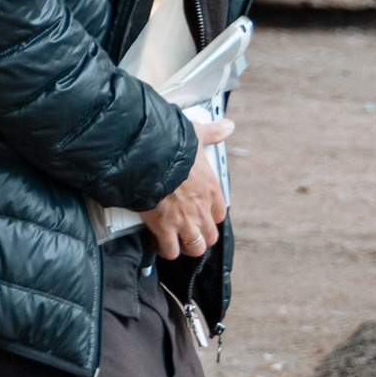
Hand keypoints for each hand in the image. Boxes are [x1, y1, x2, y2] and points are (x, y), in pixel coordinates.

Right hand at [139, 113, 230, 260]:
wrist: (147, 159)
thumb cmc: (171, 146)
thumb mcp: (196, 135)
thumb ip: (213, 133)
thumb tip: (227, 126)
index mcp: (210, 189)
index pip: (219, 214)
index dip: (210, 216)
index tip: (201, 213)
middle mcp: (201, 210)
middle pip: (210, 236)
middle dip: (201, 236)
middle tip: (189, 232)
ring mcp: (184, 222)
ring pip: (195, 248)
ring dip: (187, 247)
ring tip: (176, 242)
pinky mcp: (164, 228)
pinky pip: (170, 250)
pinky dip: (165, 250)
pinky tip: (159, 245)